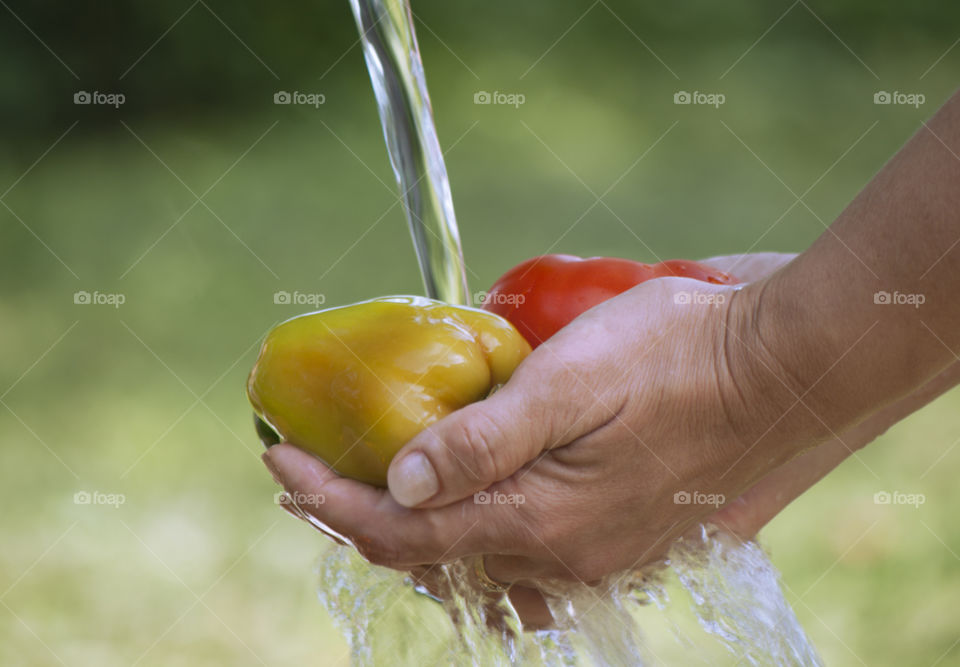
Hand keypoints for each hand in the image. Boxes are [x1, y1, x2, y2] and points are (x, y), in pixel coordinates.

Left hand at [266, 252, 822, 584]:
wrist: (780, 371)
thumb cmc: (679, 356)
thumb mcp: (572, 381)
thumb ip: (484, 438)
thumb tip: (403, 482)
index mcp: (539, 520)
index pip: (401, 529)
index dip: (328, 498)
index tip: (278, 458)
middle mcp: (561, 554)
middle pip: (429, 552)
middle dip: (356, 516)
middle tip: (306, 476)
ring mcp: (592, 551)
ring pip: (472, 558)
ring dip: (410, 527)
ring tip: (365, 493)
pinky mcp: (616, 532)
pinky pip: (520, 553)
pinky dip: (468, 532)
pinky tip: (460, 504)